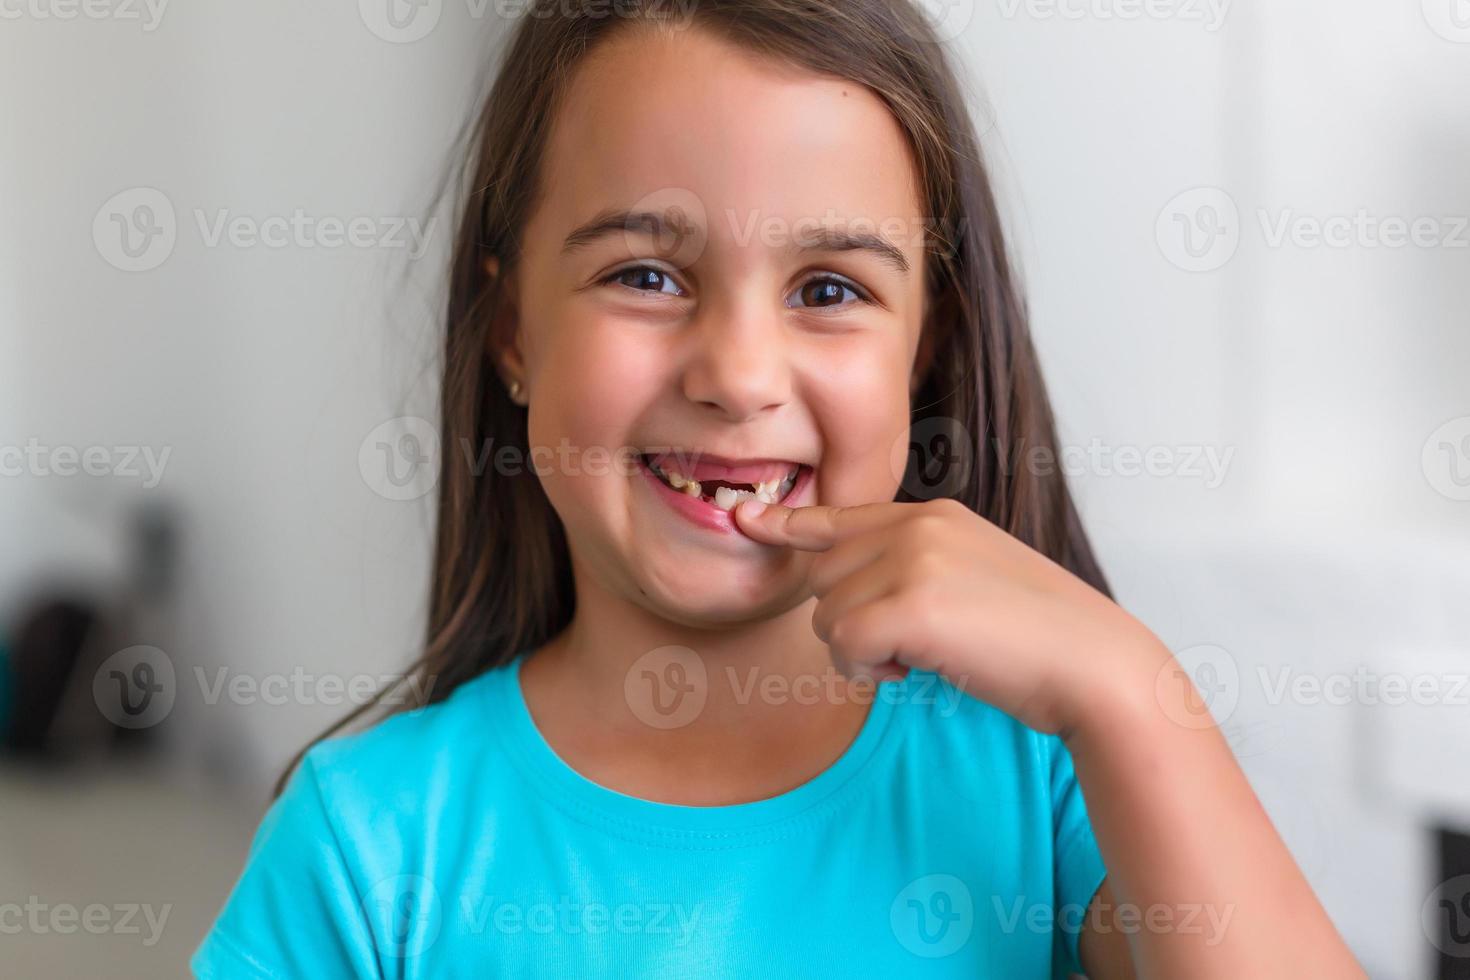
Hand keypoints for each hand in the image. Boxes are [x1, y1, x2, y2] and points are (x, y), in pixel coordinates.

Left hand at [733, 496, 1166, 737]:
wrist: (1093, 664)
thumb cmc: (1036, 639)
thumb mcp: (971, 579)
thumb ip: (914, 571)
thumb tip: (848, 598)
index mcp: (932, 516)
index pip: (842, 518)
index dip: (789, 526)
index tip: (746, 520)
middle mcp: (916, 526)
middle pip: (823, 578)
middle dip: (852, 624)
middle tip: (915, 646)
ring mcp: (913, 559)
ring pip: (827, 615)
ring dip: (863, 653)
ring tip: (928, 655)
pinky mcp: (910, 603)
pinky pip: (844, 644)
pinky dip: (869, 670)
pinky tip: (917, 670)